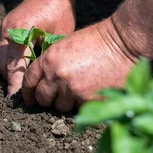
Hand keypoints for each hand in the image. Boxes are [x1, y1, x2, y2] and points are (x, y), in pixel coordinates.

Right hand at [0, 0, 75, 95]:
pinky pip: (1, 52)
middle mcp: (8, 30)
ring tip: (19, 88)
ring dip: (7, 73)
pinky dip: (7, 64)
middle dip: (10, 81)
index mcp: (22, 31)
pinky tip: (18, 73)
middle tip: (20, 97)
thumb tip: (44, 81)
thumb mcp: (59, 36)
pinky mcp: (4, 29)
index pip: (16, 64)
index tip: (18, 97)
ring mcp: (4, 29)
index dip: (16, 83)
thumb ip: (47, 56)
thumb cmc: (60, 12)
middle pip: (3, 64)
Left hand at [22, 18, 137, 111]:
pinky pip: (79, 110)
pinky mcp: (88, 101)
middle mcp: (56, 76)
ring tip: (82, 90)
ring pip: (61, 107)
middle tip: (60, 95)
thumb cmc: (98, 41)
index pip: (30, 82)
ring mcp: (72, 90)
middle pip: (43, 99)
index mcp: (49, 60)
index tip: (31, 99)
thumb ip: (52, 64)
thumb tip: (45, 82)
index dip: (29, 93)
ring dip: (68, 103)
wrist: (123, 44)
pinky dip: (84, 105)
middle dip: (49, 99)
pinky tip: (92, 93)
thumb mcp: (66, 46)